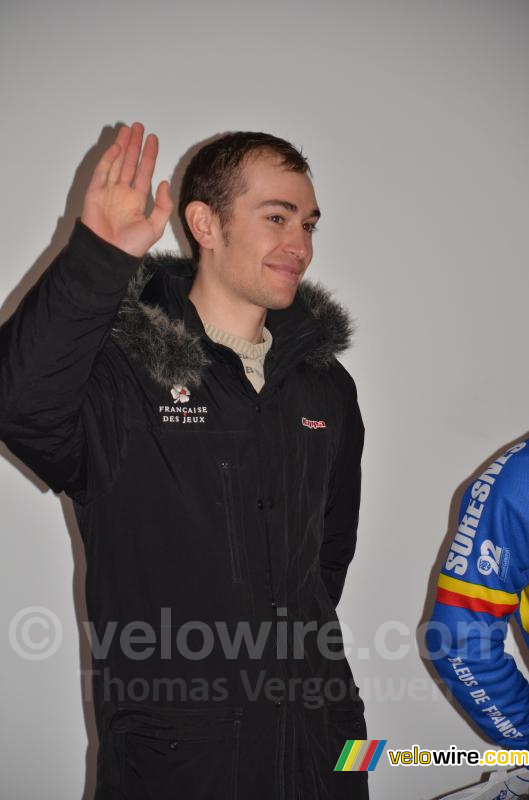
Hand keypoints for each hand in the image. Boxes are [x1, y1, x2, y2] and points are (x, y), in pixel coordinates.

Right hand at [81, 122, 173, 256]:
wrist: (110, 255)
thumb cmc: (131, 247)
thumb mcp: (155, 226)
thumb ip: (163, 205)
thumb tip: (163, 183)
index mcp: (136, 200)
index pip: (144, 172)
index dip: (149, 155)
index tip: (153, 139)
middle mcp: (122, 193)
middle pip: (129, 162)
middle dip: (134, 145)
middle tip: (138, 127)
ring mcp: (108, 191)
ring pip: (116, 162)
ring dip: (122, 146)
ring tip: (128, 130)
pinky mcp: (94, 193)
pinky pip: (102, 172)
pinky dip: (108, 159)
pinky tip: (117, 147)